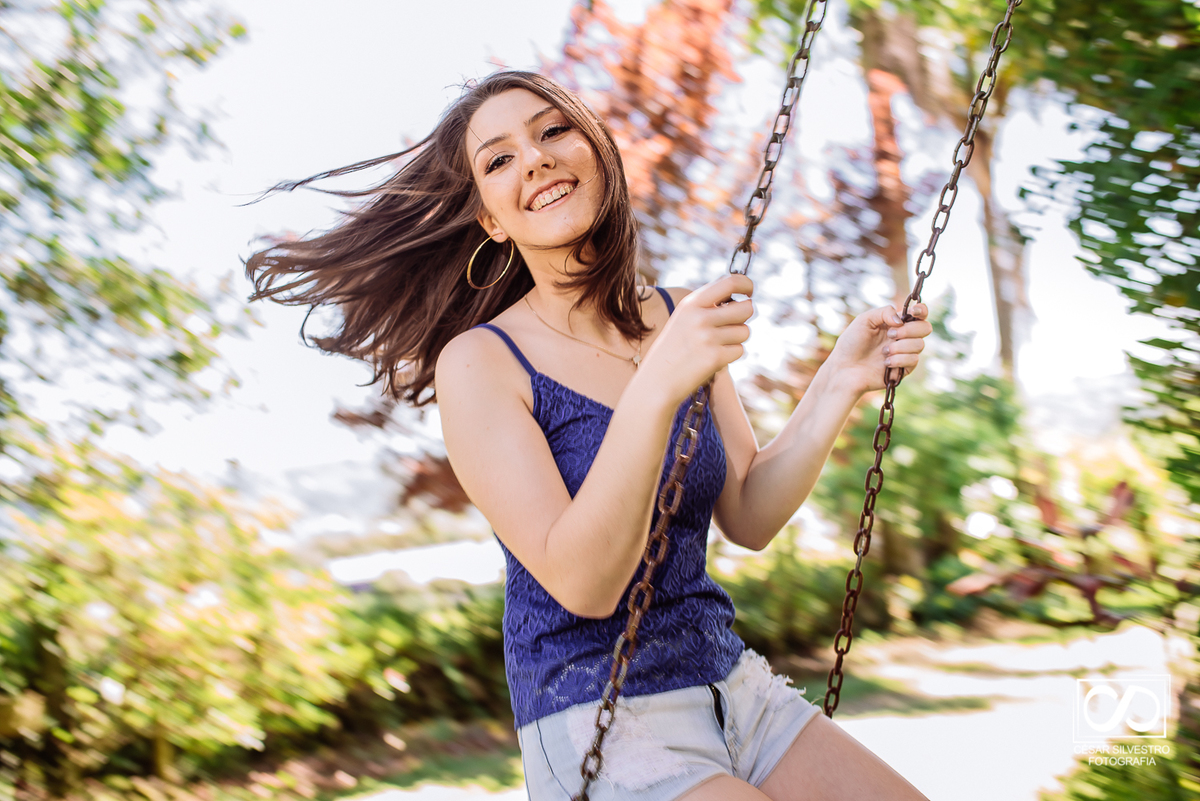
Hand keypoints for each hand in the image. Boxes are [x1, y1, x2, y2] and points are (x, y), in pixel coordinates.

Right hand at [639, 274, 753, 406]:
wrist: (657, 380)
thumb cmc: (674, 348)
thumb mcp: (684, 318)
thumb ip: (708, 306)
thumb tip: (744, 300)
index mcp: (692, 303)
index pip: (731, 282)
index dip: (747, 284)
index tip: (749, 292)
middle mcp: (700, 317)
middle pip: (746, 308)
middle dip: (745, 316)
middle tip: (734, 323)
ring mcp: (708, 338)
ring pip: (745, 331)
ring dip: (737, 339)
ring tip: (717, 345)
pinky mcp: (715, 357)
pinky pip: (740, 350)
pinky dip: (731, 355)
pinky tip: (714, 358)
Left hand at [827, 302, 932, 394]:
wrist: (845, 369)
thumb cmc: (851, 343)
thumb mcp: (864, 320)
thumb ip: (884, 312)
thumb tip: (901, 321)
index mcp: (895, 323)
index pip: (919, 314)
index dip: (922, 310)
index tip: (914, 312)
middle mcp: (903, 337)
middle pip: (925, 328)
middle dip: (910, 330)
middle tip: (890, 334)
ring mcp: (905, 353)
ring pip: (920, 345)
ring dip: (901, 346)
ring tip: (883, 352)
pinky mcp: (904, 369)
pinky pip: (914, 360)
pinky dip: (899, 359)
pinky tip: (885, 363)